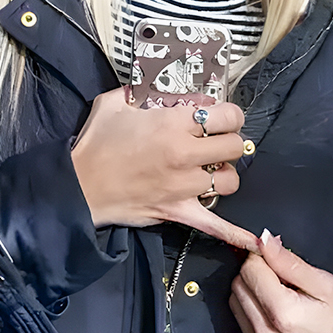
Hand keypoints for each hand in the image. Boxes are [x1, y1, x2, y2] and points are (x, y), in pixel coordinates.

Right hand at [70, 89, 258, 251]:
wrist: (77, 185)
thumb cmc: (95, 142)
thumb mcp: (116, 102)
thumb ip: (143, 91)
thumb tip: (164, 91)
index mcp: (174, 124)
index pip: (228, 116)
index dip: (229, 115)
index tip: (219, 117)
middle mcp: (186, 154)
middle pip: (234, 146)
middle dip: (228, 141)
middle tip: (213, 142)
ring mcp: (185, 186)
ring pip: (230, 180)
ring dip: (223, 173)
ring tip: (210, 170)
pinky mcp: (178, 211)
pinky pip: (214, 224)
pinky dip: (234, 233)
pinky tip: (255, 241)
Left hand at [230, 230, 332, 332]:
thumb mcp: (326, 285)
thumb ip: (291, 263)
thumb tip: (265, 240)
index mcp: (285, 315)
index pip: (250, 271)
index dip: (261, 258)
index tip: (275, 259)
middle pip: (239, 285)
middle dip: (255, 274)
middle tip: (281, 278)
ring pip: (235, 302)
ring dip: (251, 292)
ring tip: (279, 295)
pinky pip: (241, 322)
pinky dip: (252, 311)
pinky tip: (274, 313)